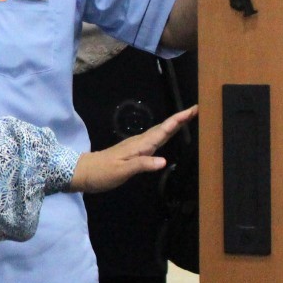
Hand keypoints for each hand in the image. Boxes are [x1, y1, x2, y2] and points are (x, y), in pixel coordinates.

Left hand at [69, 106, 196, 194]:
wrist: (84, 172)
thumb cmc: (102, 173)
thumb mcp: (121, 171)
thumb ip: (142, 165)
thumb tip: (164, 161)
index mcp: (140, 145)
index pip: (163, 130)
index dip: (178, 120)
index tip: (194, 109)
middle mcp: (140, 142)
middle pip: (164, 127)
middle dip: (181, 118)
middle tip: (198, 110)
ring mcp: (136, 145)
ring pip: (160, 132)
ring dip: (174, 124)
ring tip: (189, 118)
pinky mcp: (134, 151)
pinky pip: (154, 139)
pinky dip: (165, 133)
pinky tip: (169, 134)